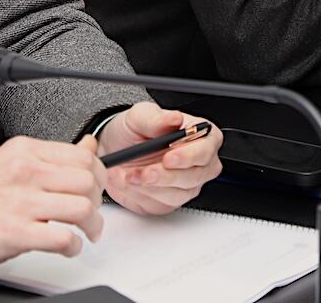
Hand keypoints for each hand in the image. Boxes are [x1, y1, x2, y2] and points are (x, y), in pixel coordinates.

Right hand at [0, 134, 106, 267]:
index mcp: (25, 150)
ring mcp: (21, 202)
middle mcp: (25, 172)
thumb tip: (88, 145)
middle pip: (87, 179)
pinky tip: (69, 247)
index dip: (98, 173)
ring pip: (82, 208)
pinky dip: (74, 246)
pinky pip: (63, 238)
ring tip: (87, 232)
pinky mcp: (16, 232)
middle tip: (93, 212)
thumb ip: (51, 155)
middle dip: (98, 200)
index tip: (96, 186)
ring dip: (92, 226)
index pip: (82, 155)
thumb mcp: (11, 160)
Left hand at [98, 102, 223, 215]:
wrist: (114, 150)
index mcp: (198, 135)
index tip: (169, 157)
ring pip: (178, 194)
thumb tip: (174, 119)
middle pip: (196, 176)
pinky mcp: (169, 201)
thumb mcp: (140, 116)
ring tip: (128, 175)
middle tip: (145, 173)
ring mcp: (185, 184)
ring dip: (150, 187)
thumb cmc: (134, 131)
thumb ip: (157, 118)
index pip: (206, 148)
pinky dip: (141, 195)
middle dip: (167, 176)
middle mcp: (197, 162)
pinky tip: (128, 183)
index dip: (189, 155)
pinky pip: (161, 204)